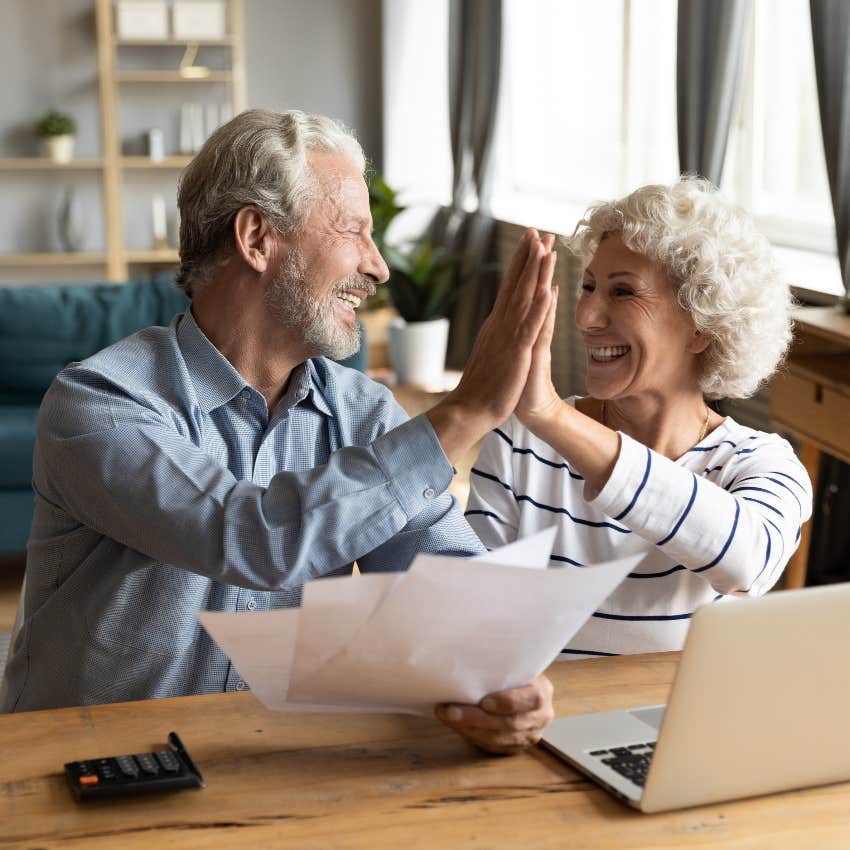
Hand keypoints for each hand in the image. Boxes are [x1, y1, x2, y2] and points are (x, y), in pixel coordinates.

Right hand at [427, 230, 556, 463]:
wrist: (469, 409)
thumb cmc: (482, 387)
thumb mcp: (492, 353)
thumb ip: (498, 335)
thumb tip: (500, 322)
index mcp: (497, 324)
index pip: (510, 287)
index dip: (521, 263)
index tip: (530, 241)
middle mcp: (500, 324)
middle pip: (516, 284)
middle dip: (528, 256)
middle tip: (537, 230)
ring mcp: (508, 337)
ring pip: (524, 298)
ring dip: (535, 272)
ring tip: (545, 248)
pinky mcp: (516, 353)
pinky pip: (530, 327)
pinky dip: (538, 307)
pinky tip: (547, 290)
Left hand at [435, 674, 554, 754]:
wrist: (519, 687)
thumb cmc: (511, 671)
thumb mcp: (513, 663)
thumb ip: (500, 665)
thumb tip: (468, 657)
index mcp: (543, 691)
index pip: (531, 700)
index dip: (507, 702)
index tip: (483, 701)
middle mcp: (541, 716)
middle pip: (509, 723)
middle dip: (475, 718)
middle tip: (449, 710)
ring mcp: (531, 735)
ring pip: (498, 739)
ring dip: (468, 729)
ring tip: (447, 717)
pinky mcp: (517, 747)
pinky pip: (492, 747)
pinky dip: (471, 737)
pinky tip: (456, 725)